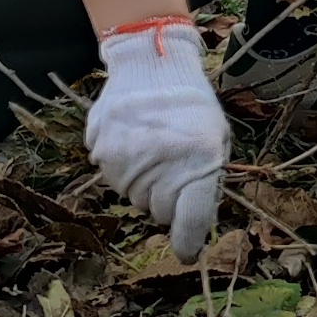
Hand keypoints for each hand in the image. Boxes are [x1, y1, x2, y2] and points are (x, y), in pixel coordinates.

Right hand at [84, 20, 226, 258]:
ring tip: (153, 152)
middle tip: (173, 171)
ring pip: (134, 198)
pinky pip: (113, 178)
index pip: (190, 220)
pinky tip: (134, 143)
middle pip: (159, 212)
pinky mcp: (101, 151)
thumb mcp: (215, 139)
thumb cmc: (192, 105)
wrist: (151, 64)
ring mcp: (125, 161)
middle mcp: (159, 166)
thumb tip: (193, 222)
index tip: (187, 252)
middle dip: (168, 201)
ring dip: (145, 185)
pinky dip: (124, 169)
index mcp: (197, 162)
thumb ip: (207, 180)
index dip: (188, 242)